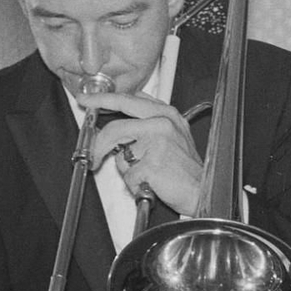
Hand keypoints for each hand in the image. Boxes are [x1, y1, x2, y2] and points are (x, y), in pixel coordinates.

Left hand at [90, 95, 204, 216]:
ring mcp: (156, 143)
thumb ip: (148, 122)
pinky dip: (135, 184)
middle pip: (115, 128)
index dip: (104, 100)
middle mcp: (161, 124)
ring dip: (128, 170)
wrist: (202, 190)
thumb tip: (121, 121)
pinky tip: (151, 182)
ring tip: (147, 174)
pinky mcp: (151, 164)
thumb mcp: (174, 135)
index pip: (127, 100)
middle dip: (99, 144)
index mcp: (166, 114)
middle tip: (93, 154)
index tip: (88, 100)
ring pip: (122, 156)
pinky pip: (129, 176)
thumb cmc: (187, 169)